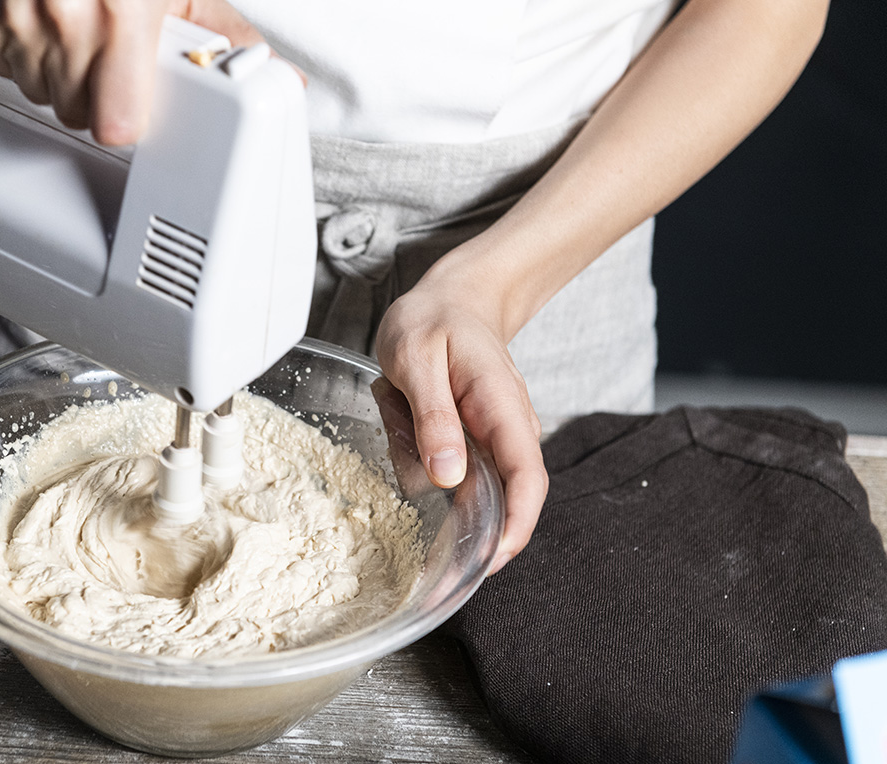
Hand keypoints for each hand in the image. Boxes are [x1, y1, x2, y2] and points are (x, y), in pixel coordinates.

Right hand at [0, 0, 267, 144]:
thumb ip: (226, 34)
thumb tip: (280, 77)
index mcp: (120, 13)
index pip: (116, 123)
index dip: (130, 117)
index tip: (138, 104)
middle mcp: (63, 15)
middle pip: (77, 112)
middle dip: (97, 92)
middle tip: (113, 54)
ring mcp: (16, 15)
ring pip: (40, 92)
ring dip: (60, 73)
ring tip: (80, 30)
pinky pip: (3, 64)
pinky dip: (22, 49)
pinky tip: (44, 20)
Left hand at [374, 266, 548, 575]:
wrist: (450, 301)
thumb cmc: (433, 320)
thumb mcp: (418, 357)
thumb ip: (432, 415)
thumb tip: (447, 477)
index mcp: (503, 409)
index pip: (527, 480)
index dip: (514, 528)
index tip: (487, 562)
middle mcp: (507, 432)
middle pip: (498, 499)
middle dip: (457, 516)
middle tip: (409, 483)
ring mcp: (490, 441)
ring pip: (459, 488)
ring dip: (418, 464)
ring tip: (397, 406)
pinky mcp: (468, 446)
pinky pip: (445, 475)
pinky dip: (417, 462)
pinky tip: (399, 421)